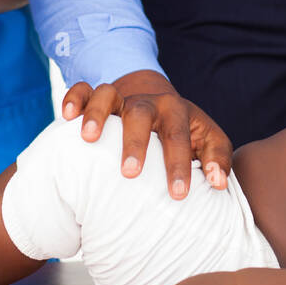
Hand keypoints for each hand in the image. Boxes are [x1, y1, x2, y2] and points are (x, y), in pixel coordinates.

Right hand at [61, 72, 232, 199]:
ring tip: (89, 139)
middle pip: (140, 113)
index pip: (177, 136)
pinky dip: (73, 99)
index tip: (178, 194)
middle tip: (130, 173)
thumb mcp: (209, 141)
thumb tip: (219, 184)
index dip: (178, 164)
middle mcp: (147, 102)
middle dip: (134, 142)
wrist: (162, 106)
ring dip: (98, 114)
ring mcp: (121, 99)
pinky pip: (82, 90)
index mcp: (176, 111)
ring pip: (107, 94)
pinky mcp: (98, 100)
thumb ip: (217, 160)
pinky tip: (67, 117)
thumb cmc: (187, 133)